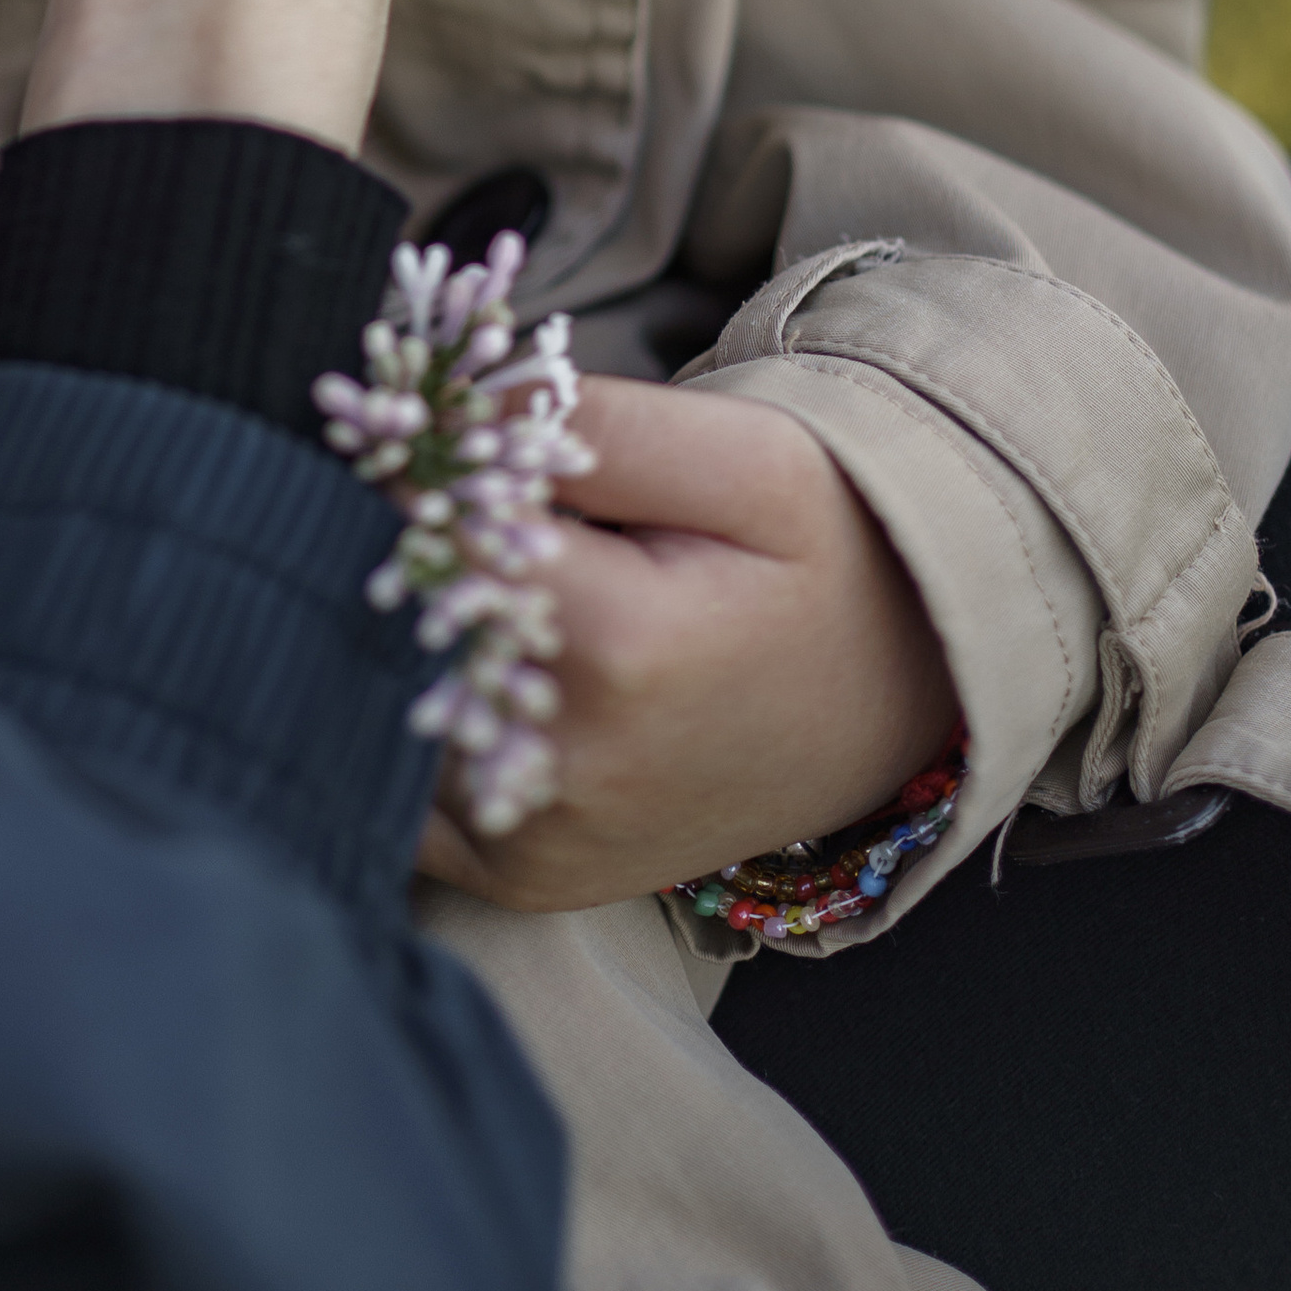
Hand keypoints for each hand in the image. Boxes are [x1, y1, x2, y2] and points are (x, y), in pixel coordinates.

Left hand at [416, 378, 956, 912]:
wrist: (904, 700)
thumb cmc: (829, 560)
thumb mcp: (749, 457)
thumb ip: (600, 424)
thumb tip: (455, 411)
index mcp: (619, 649)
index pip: (436, 529)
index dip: (415, 463)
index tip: (409, 418)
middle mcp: (565, 768)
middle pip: (400, 618)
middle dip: (396, 541)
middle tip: (439, 486)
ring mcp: (535, 840)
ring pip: (386, 695)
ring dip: (398, 625)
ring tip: (470, 571)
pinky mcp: (520, 879)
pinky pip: (400, 785)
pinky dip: (404, 711)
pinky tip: (462, 655)